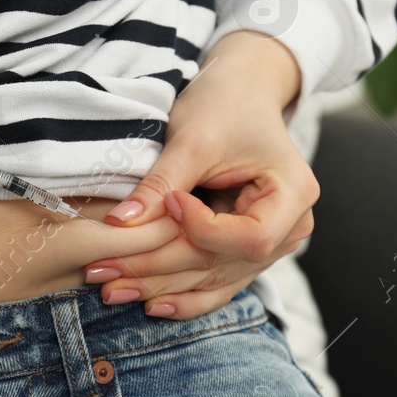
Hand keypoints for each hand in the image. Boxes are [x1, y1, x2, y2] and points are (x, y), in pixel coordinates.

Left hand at [90, 31, 316, 318]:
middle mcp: (290, 228)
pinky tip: (146, 303)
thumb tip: (119, 226)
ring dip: (160, 286)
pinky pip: (215, 282)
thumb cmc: (226, 104)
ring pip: (213, 279)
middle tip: (103, 271)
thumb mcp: (194, 138)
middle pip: (223, 264)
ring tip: (110, 289)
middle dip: (160, 268)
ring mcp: (270, 244)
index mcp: (293, 195)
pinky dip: (180, 293)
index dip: (202, 231)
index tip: (167, 204)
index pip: (249, 238)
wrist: (240, 94)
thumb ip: (161, 184)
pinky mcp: (244, 251)